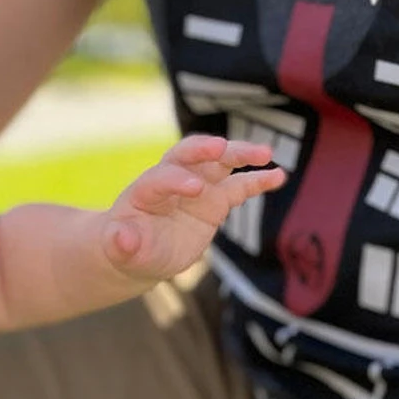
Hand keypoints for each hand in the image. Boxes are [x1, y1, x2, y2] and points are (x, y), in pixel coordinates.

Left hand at [102, 134, 284, 280]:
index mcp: (145, 190)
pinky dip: (258, 181)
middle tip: (220, 148)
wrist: (141, 251)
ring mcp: (197, 187)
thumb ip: (120, 243)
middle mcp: (172, 180)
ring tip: (265, 153)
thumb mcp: (119, 249)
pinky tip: (278, 176)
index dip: (177, 180)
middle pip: (188, 155)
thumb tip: (121, 238)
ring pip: (218, 163)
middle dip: (204, 149)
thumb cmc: (127, 248)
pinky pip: (239, 187)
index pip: (161, 177)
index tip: (195, 189)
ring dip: (240, 154)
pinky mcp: (215, 200)